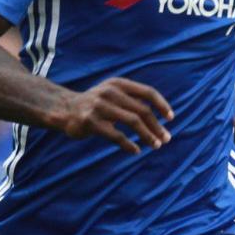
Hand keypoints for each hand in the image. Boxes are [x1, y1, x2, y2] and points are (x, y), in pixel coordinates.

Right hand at [56, 78, 173, 153]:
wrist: (63, 109)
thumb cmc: (94, 104)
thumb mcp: (112, 93)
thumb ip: (131, 99)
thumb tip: (159, 115)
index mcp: (118, 84)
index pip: (147, 92)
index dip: (162, 105)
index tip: (171, 118)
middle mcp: (110, 92)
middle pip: (142, 110)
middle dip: (157, 126)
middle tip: (166, 139)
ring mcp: (100, 107)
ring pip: (132, 122)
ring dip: (147, 136)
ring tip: (156, 145)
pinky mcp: (92, 122)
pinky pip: (116, 135)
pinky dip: (128, 144)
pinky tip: (135, 150)